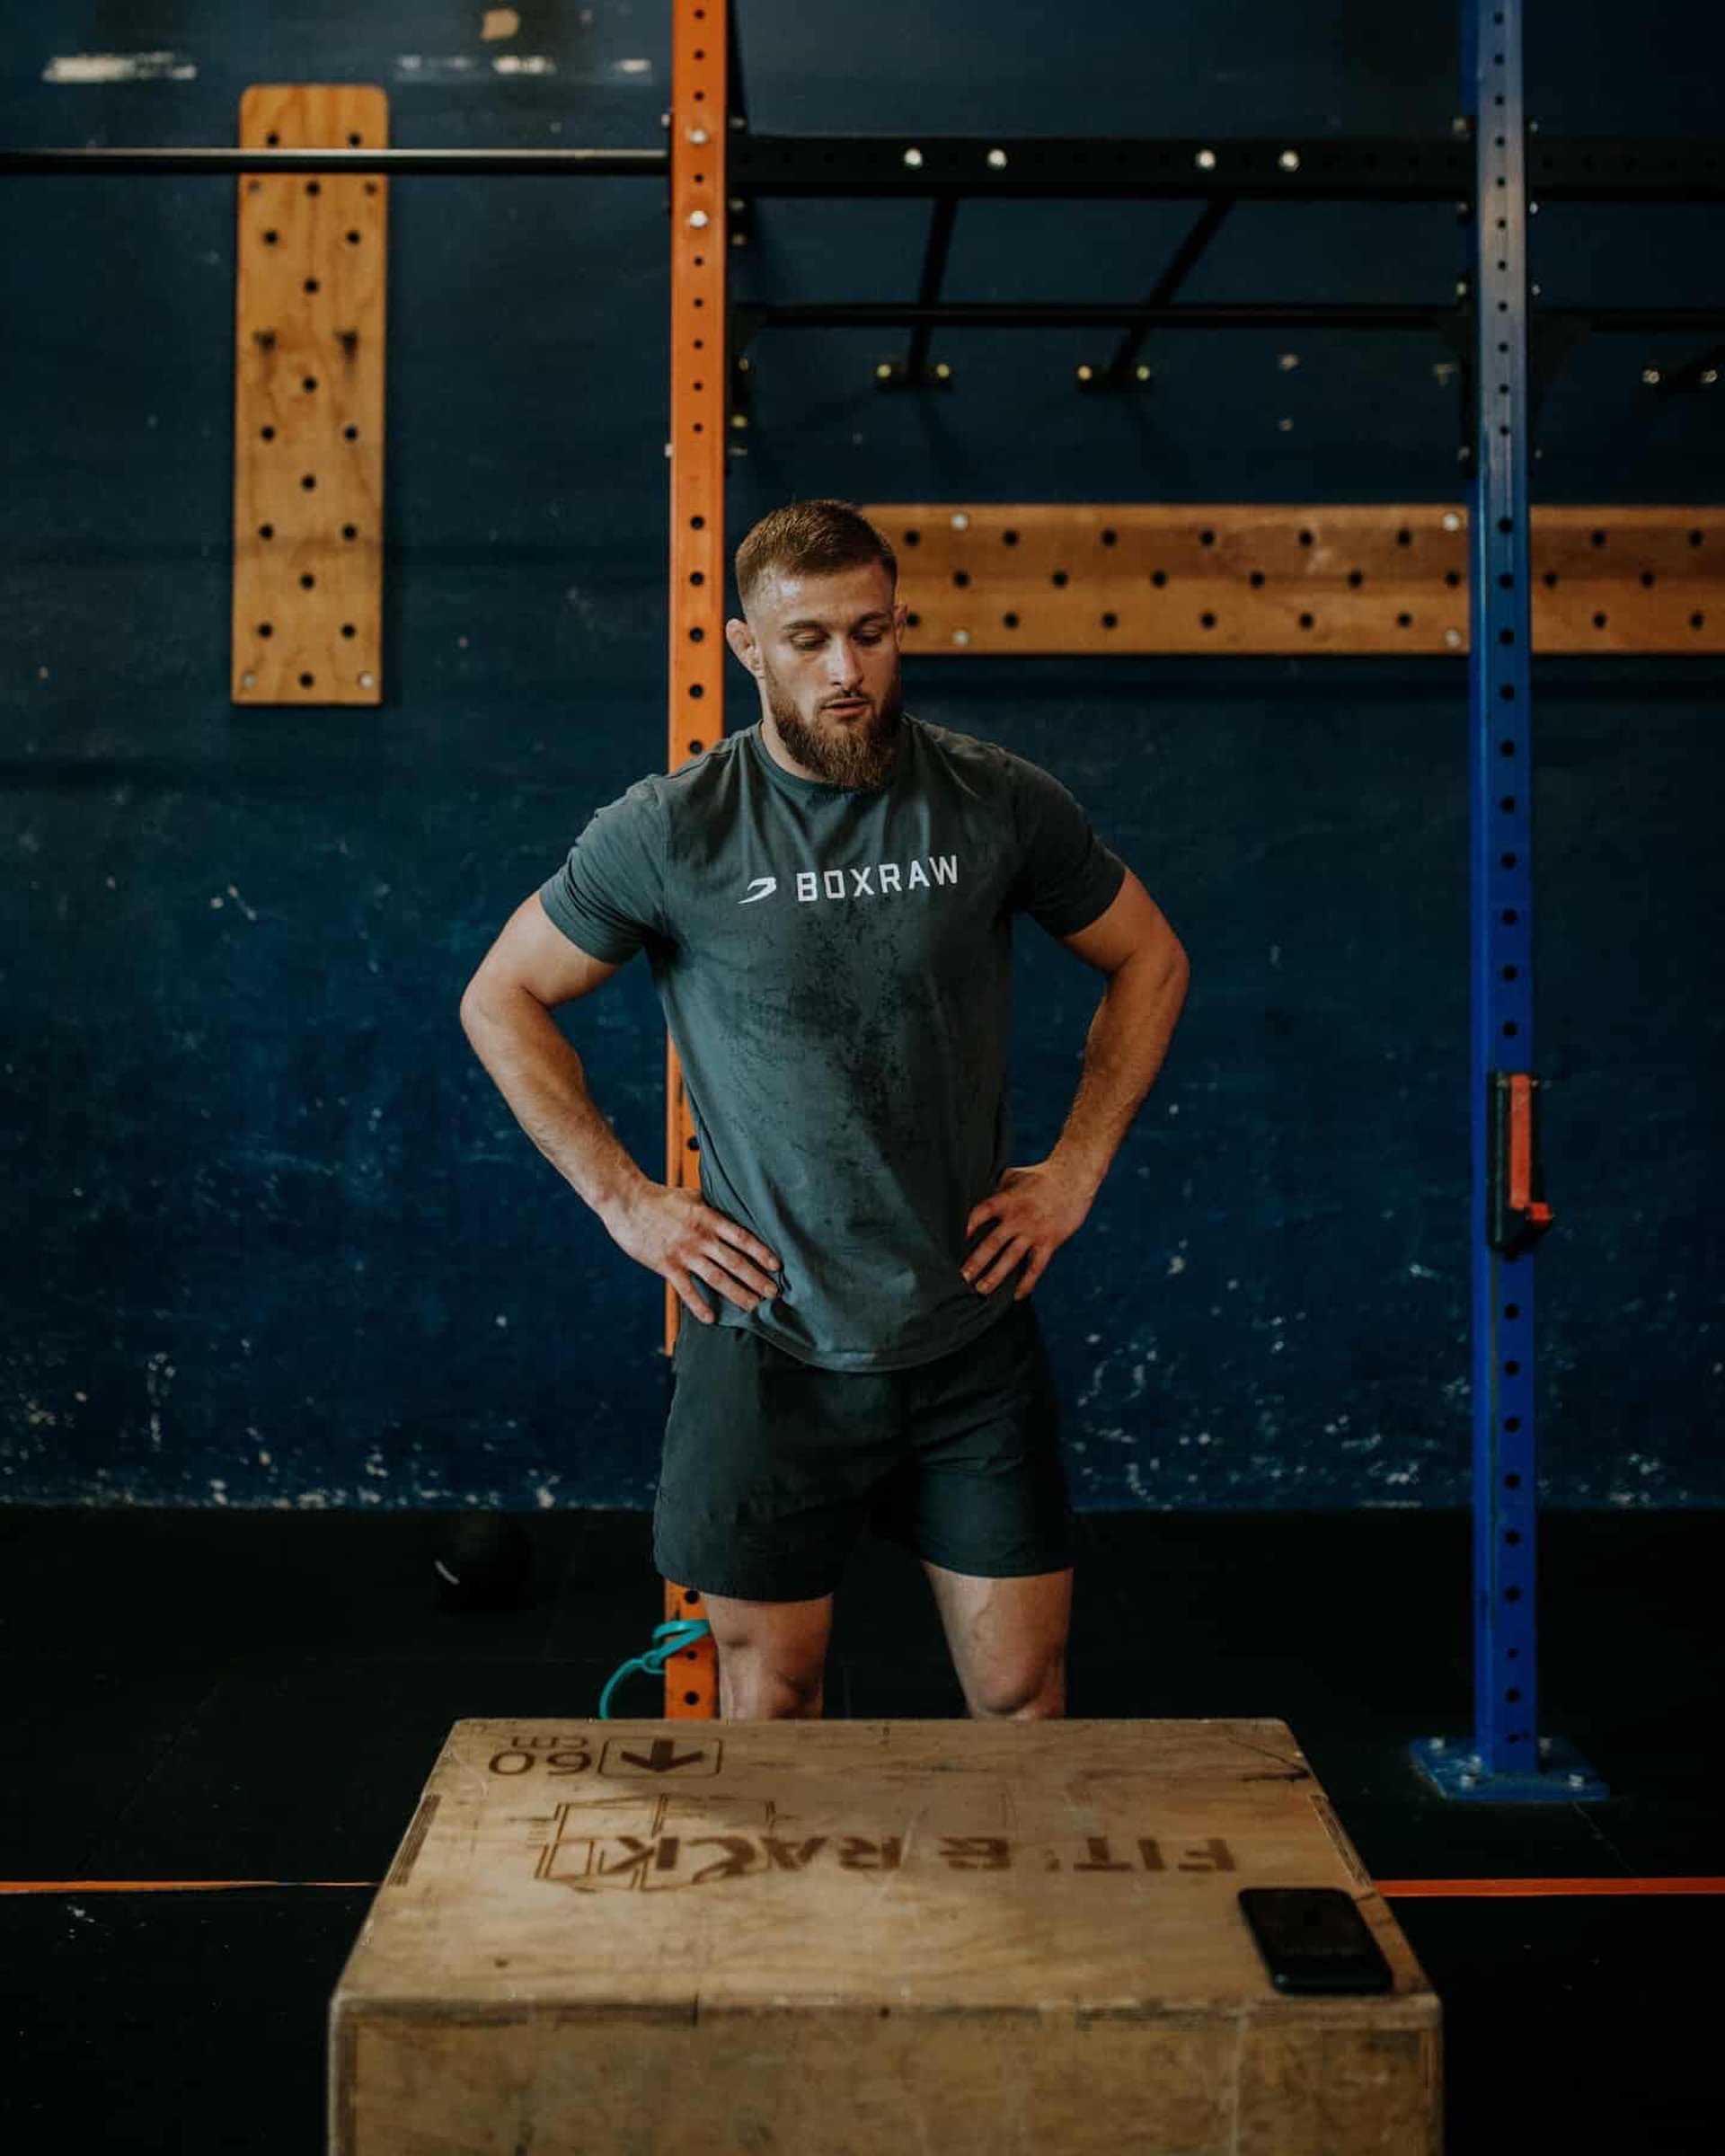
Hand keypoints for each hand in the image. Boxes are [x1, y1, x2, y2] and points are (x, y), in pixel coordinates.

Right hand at [602, 1182, 781, 1323]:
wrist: (627, 1202)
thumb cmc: (660, 1198)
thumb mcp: (691, 1196)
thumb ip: (712, 1206)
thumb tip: (732, 1208)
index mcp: (708, 1218)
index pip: (742, 1237)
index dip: (761, 1252)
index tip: (776, 1265)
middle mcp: (700, 1237)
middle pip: (734, 1261)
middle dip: (756, 1279)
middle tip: (774, 1293)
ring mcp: (684, 1253)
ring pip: (716, 1278)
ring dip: (737, 1294)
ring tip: (753, 1306)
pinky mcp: (667, 1265)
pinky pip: (686, 1290)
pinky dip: (699, 1305)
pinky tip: (711, 1318)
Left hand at [960, 1158, 1093, 1300]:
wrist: (1074, 1178)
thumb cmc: (1040, 1175)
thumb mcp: (1014, 1176)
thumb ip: (995, 1191)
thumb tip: (974, 1202)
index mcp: (1007, 1199)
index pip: (981, 1213)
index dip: (967, 1226)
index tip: (950, 1242)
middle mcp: (1019, 1217)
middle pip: (993, 1242)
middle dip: (975, 1261)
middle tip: (961, 1278)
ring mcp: (1034, 1232)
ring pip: (1011, 1258)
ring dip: (995, 1276)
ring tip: (980, 1290)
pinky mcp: (1050, 1242)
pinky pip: (1036, 1267)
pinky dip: (1026, 1283)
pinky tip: (1016, 1296)